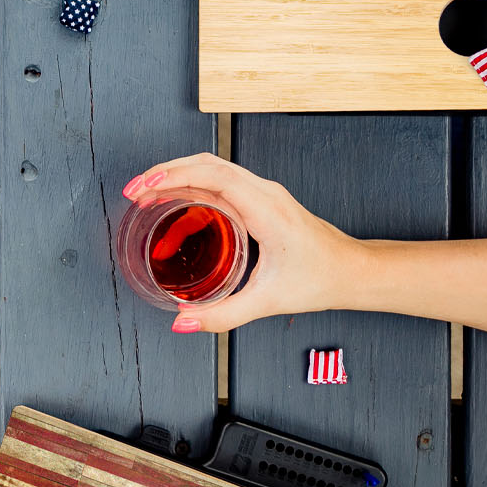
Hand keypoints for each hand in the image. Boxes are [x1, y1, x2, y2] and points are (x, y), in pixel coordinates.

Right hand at [123, 153, 364, 333]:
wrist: (352, 271)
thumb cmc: (320, 279)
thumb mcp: (267, 302)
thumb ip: (222, 316)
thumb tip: (182, 323)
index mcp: (265, 207)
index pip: (211, 175)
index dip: (172, 175)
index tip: (144, 186)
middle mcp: (264, 192)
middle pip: (206, 163)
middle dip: (165, 172)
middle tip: (134, 191)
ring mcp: (264, 192)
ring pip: (213, 167)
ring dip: (178, 173)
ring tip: (147, 191)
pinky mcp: (263, 199)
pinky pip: (222, 180)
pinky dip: (194, 182)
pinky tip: (177, 199)